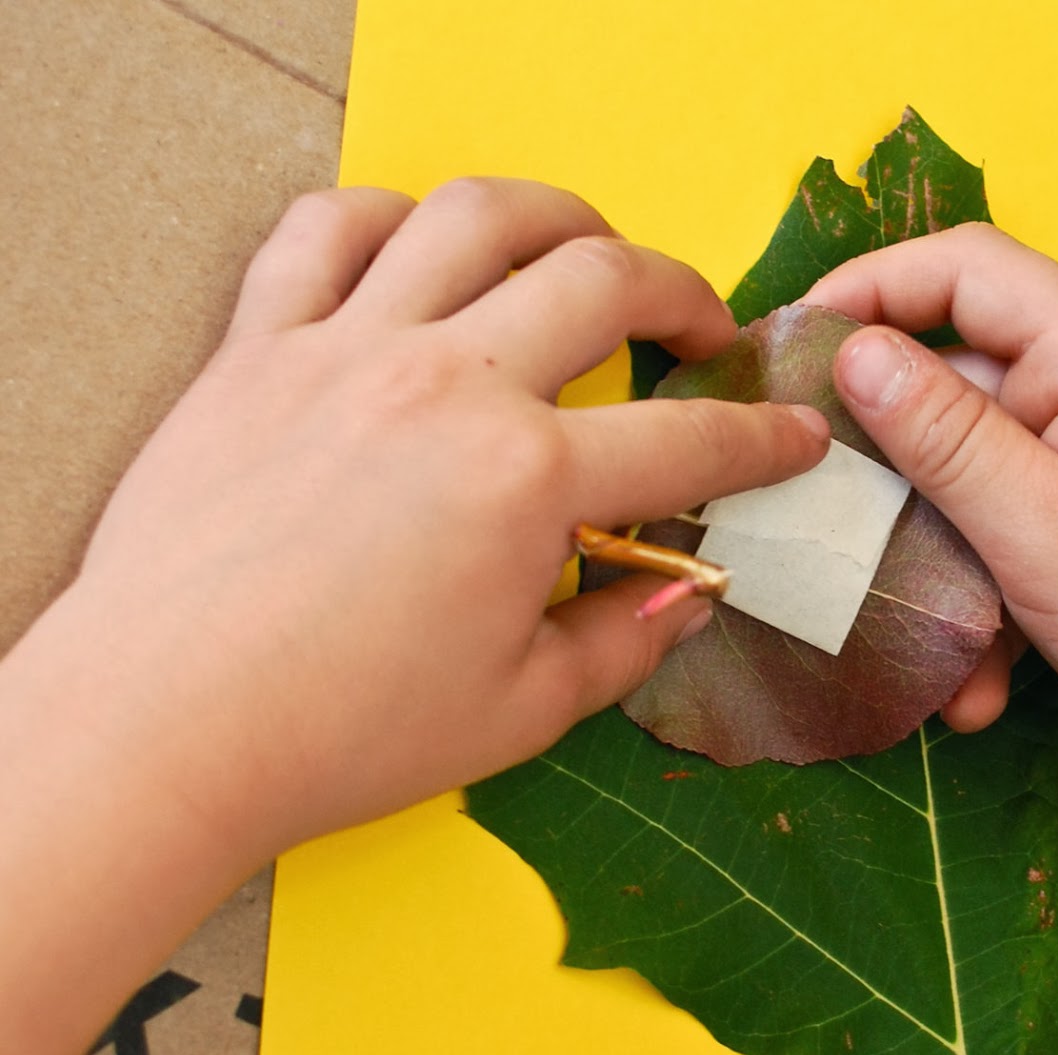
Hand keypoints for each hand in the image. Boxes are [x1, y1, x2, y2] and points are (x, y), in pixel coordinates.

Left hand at [30, 178, 828, 853]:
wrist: (162, 727)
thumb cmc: (340, 734)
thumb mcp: (521, 709)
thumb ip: (625, 638)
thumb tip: (690, 592)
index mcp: (524, 482)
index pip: (685, 440)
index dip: (762, 438)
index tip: (795, 435)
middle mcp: (447, 387)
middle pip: (602, 280)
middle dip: (683, 293)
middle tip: (701, 330)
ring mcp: (347, 351)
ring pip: (474, 217)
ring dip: (558, 217)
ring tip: (587, 250)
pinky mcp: (259, 347)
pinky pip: (325, 231)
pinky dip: (387, 216)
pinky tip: (422, 249)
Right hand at [806, 223, 1057, 795]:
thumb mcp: (1047, 533)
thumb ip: (947, 438)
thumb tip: (855, 349)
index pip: (972, 270)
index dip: (875, 285)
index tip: (795, 343)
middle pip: (964, 384)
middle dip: (894, 466)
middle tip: (823, 520)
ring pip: (983, 477)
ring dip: (941, 559)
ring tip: (921, 645)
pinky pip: (1023, 532)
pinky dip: (992, 597)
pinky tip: (982, 685)